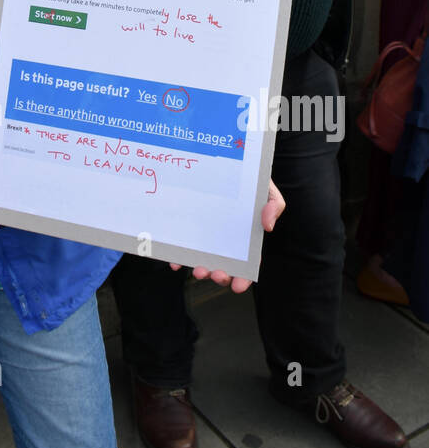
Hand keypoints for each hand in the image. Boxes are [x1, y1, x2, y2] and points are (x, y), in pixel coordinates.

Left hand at [169, 178, 284, 292]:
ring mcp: (206, 234)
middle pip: (223, 264)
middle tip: (216, 274)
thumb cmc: (249, 178)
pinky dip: (178, 256)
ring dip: (200, 269)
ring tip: (198, 270)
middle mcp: (224, 239)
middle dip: (220, 275)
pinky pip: (182, 244)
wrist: (228, 160)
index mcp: (245, 237)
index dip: (243, 278)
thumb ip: (273, 205)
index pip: (246, 263)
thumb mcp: (266, 188)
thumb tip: (268, 227)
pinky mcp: (189, 226)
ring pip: (203, 258)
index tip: (238, 287)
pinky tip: (175, 262)